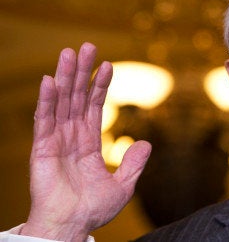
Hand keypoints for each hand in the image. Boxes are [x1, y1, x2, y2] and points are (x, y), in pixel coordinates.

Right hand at [21, 43, 150, 241]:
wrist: (72, 227)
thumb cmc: (92, 211)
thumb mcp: (122, 186)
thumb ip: (133, 164)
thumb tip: (146, 143)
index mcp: (88, 144)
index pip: (94, 107)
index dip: (100, 86)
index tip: (108, 65)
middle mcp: (71, 137)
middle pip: (77, 97)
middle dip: (82, 72)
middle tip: (87, 46)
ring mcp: (56, 141)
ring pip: (61, 102)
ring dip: (66, 77)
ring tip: (70, 52)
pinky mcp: (42, 149)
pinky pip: (44, 120)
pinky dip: (47, 100)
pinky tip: (51, 80)